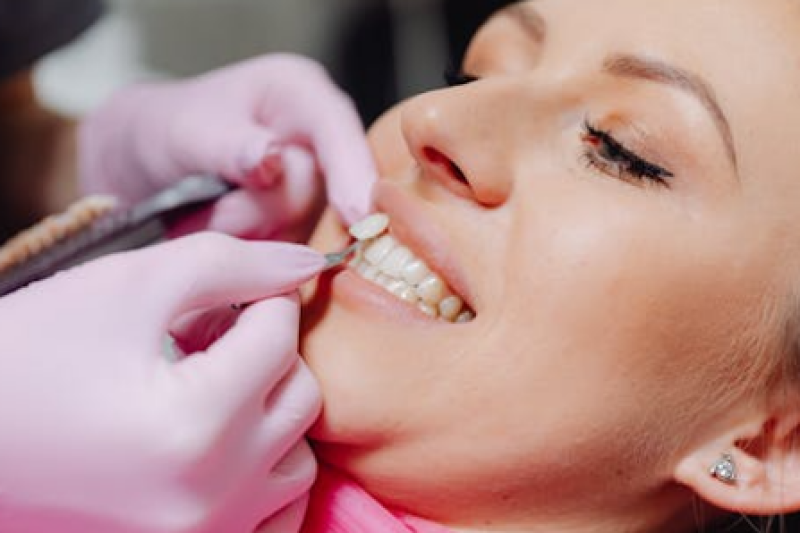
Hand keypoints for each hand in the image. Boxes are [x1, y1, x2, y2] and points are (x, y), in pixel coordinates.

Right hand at [0, 234, 323, 532]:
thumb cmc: (29, 355)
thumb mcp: (126, 286)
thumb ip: (229, 264)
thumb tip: (308, 264)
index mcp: (194, 424)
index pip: (281, 336)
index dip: (260, 300)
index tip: (226, 297)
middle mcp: (210, 497)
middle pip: (300, 396)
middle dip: (266, 353)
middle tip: (211, 339)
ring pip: (297, 456)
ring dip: (268, 412)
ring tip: (209, 390)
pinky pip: (275, 514)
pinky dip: (263, 472)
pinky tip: (220, 444)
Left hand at [79, 54, 376, 238]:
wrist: (144, 167)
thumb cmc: (166, 131)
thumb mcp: (185, 129)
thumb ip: (229, 145)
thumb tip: (271, 160)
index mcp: (301, 96)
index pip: (339, 131)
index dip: (353, 172)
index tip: (358, 215)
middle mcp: (318, 145)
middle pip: (316, 194)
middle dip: (258, 213)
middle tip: (208, 210)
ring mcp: (312, 194)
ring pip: (301, 235)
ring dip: (247, 239)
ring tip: (204, 216)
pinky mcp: (300, 232)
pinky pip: (287, 261)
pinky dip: (250, 258)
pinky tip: (223, 236)